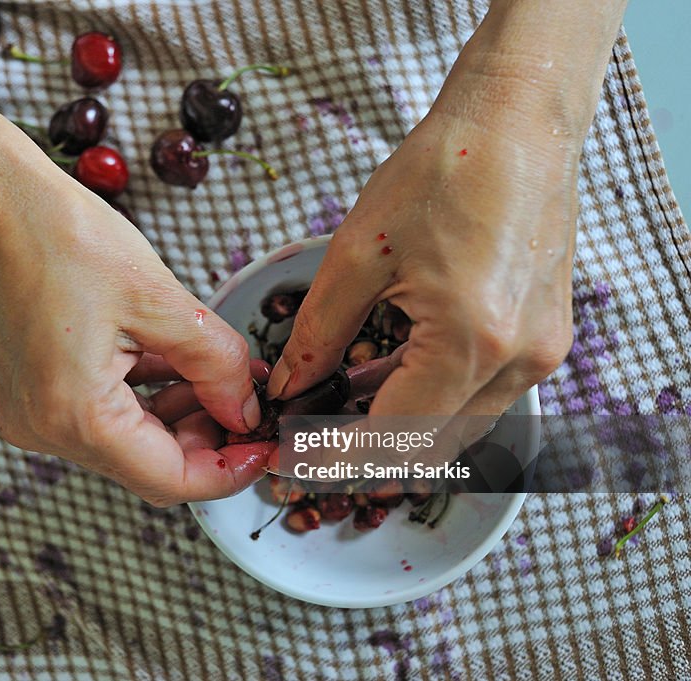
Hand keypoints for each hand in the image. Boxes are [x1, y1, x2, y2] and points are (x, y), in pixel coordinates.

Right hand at [0, 111, 265, 505]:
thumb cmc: (57, 233)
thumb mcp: (159, 298)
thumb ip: (215, 363)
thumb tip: (245, 407)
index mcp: (73, 415)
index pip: (170, 480)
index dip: (228, 469)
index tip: (263, 445)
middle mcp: (42, 429)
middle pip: (147, 465)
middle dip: (205, 437)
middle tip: (247, 399)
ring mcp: (28, 414)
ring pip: (125, 441)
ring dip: (176, 415)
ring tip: (217, 371)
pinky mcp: (25, 393)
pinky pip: (98, 415)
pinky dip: (141, 397)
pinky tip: (174, 362)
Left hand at [267, 103, 575, 429]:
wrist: (517, 122)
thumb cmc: (442, 171)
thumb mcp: (356, 255)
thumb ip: (317, 333)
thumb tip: (289, 384)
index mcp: (471, 340)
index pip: (394, 434)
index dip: (335, 456)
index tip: (293, 461)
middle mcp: (519, 359)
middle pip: (432, 443)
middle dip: (364, 451)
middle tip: (307, 439)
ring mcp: (541, 350)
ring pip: (460, 424)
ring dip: (400, 424)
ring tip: (338, 404)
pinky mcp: (544, 335)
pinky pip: (483, 393)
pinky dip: (433, 396)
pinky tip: (387, 376)